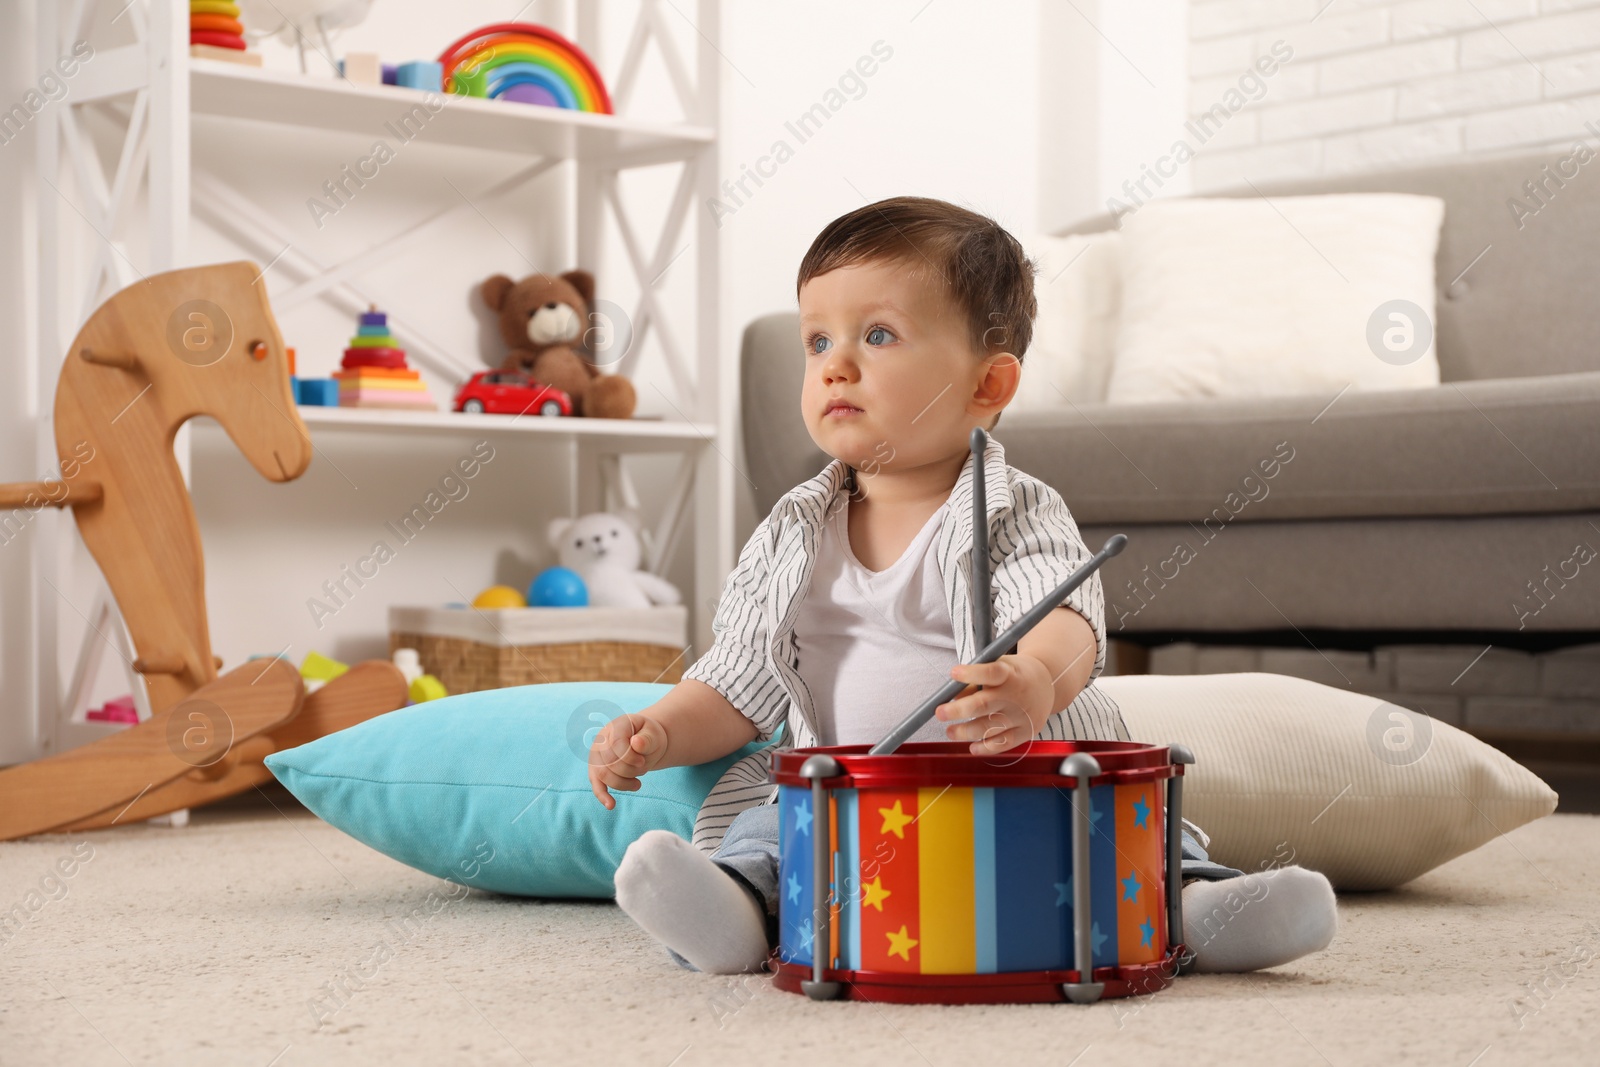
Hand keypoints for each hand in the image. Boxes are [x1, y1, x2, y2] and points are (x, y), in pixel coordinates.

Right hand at [588, 713, 668, 809]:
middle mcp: (602, 739)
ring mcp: (597, 755)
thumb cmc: (649, 737)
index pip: (616, 744)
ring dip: (623, 783)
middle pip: (609, 762)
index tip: (643, 762)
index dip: (630, 757)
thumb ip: (647, 738)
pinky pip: (596, 784)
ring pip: (603, 775)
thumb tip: (636, 744)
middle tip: (643, 768)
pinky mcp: (597, 770)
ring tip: (638, 784)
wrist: (645, 743)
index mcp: (616, 726)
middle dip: (629, 771)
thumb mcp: (654, 734)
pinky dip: (602, 795)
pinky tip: (611, 805)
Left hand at [934, 654, 1054, 754]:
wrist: (1047, 685)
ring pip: (989, 727)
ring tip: (951, 731)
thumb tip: (952, 696)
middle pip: (984, 704)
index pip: (991, 672)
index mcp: (1009, 674)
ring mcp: (1021, 715)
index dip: (972, 673)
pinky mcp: (1025, 732)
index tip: (954, 673)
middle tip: (940, 713)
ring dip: (965, 732)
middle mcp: (1016, 695)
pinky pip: (1003, 744)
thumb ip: (975, 680)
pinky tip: (972, 747)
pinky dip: (985, 748)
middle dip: (958, 710)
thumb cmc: (1014, 674)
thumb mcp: (999, 666)